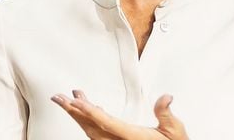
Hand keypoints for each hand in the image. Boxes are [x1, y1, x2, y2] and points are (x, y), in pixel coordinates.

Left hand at [52, 90, 187, 139]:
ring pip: (91, 130)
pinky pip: (96, 133)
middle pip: (90, 126)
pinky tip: (85, 110)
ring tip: (68, 99)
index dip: (89, 111)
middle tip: (57, 97)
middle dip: (73, 111)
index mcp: (131, 137)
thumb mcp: (175, 130)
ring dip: (78, 114)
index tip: (75, 101)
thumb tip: (166, 97)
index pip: (105, 122)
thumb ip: (166, 113)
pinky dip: (88, 120)